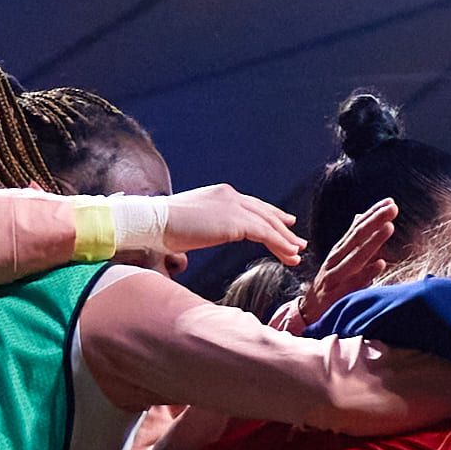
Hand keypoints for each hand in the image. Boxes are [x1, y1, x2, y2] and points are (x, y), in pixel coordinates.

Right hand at [164, 183, 302, 264]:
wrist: (152, 222)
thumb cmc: (159, 229)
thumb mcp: (187, 227)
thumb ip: (198, 234)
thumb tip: (189, 255)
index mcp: (219, 194)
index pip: (251, 205)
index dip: (269, 215)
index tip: (284, 222)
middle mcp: (229, 195)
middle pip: (264, 213)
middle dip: (282, 227)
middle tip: (297, 240)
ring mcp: (233, 206)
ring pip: (268, 224)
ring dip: (285, 240)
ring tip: (298, 253)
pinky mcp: (235, 221)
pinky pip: (265, 234)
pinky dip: (280, 245)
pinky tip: (290, 255)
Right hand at [282, 198, 397, 330]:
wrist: (309, 312)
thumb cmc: (330, 284)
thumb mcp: (340, 259)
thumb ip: (352, 240)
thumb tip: (361, 216)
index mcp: (339, 250)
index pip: (356, 228)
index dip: (372, 214)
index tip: (390, 202)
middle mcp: (335, 259)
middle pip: (356, 237)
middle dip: (375, 221)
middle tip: (393, 208)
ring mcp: (334, 276)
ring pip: (355, 256)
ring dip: (373, 241)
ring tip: (389, 227)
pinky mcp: (336, 294)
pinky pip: (353, 283)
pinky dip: (367, 273)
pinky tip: (381, 264)